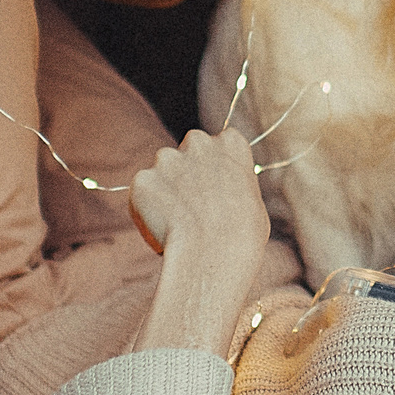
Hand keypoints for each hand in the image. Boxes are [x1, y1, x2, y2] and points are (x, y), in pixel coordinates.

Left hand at [129, 127, 273, 356]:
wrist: (213, 252)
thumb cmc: (241, 236)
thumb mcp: (252, 201)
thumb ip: (232, 186)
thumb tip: (221, 196)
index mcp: (231, 142)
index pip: (219, 143)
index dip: (213, 167)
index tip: (212, 187)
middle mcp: (198, 141)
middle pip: (186, 153)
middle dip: (185, 174)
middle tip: (190, 207)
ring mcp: (167, 158)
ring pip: (161, 173)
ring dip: (164, 193)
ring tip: (178, 226)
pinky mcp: (143, 179)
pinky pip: (142, 195)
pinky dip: (147, 211)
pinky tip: (163, 231)